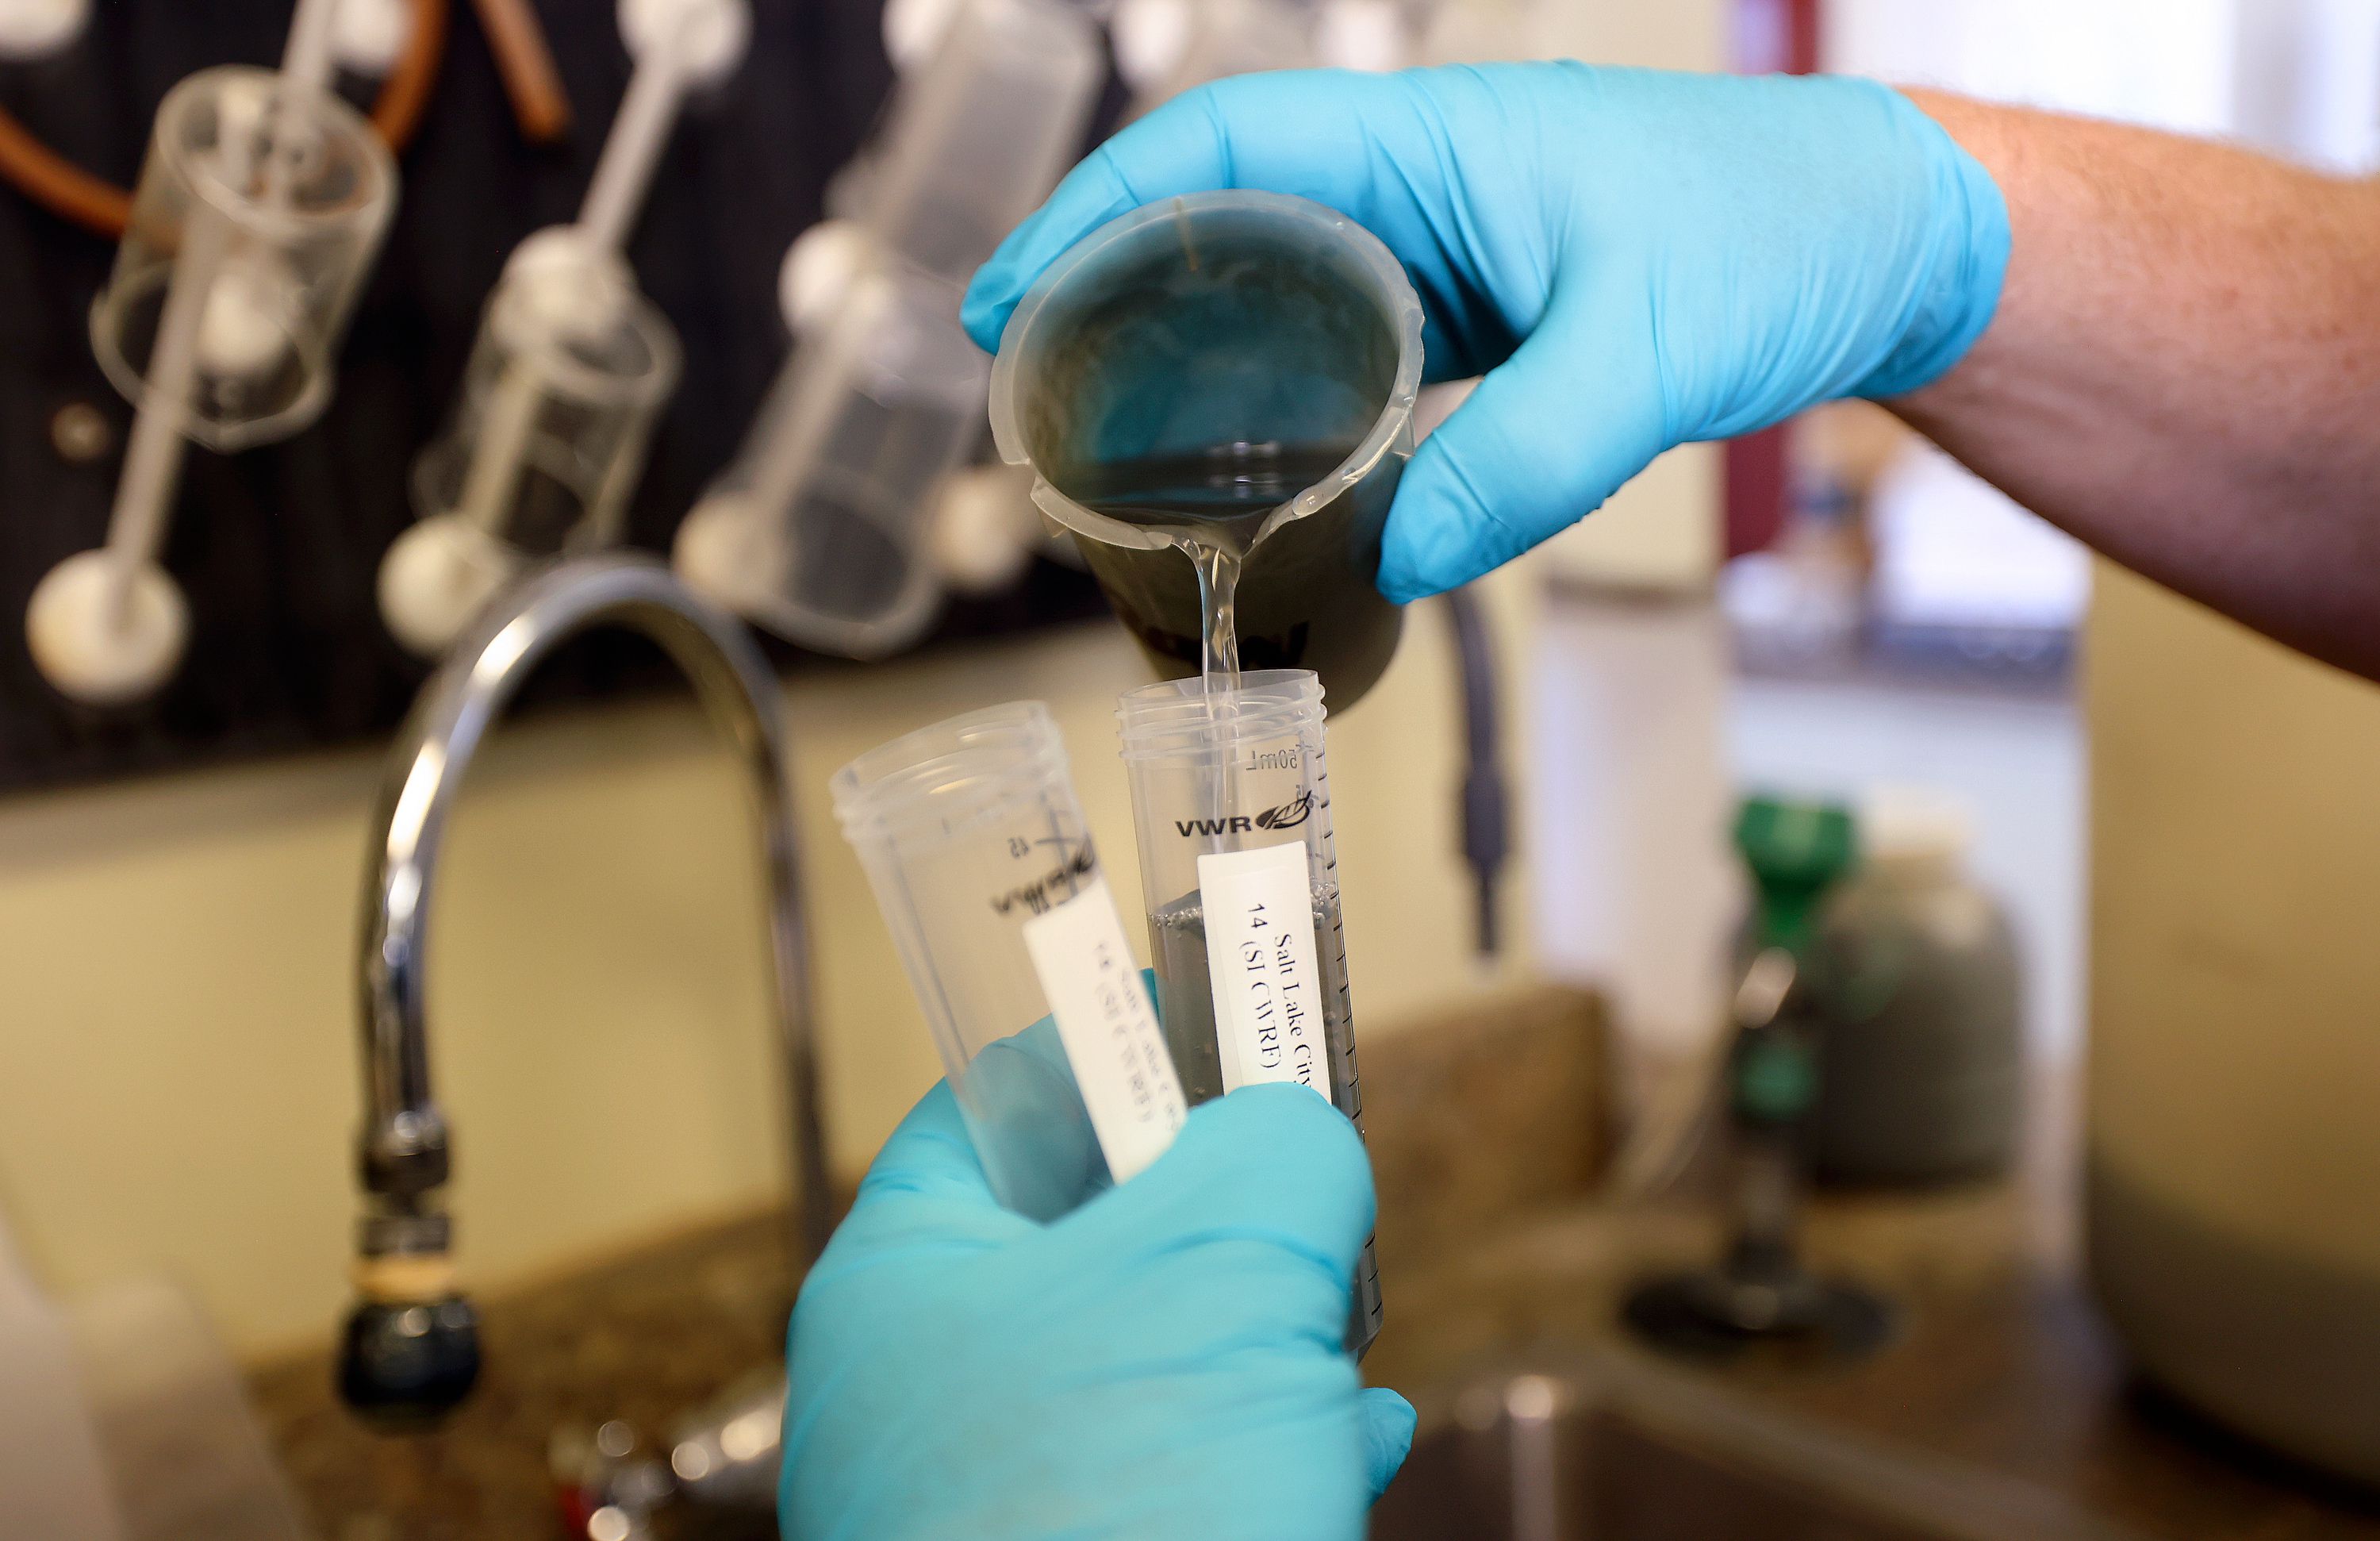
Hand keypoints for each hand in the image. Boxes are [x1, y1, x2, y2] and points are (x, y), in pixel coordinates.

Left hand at [780, 1079, 1415, 1539]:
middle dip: (1219, 1218)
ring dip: (1262, 1342)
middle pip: (1090, 1234)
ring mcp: (993, 1500)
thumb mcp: (1219, 1270)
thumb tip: (1300, 1145)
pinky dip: (1272, 1447)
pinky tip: (1346, 1444)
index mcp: (907, 1281)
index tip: (1206, 1015)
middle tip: (1297, 1197)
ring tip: (1332, 1339)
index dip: (1113, 1042)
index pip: (996, 1103)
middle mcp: (931, 1389)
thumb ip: (1274, 1156)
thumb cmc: (1097, 1523)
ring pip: (1150, 1365)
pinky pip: (1182, 1478)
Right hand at [964, 64, 2008, 599]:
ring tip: (1103, 423)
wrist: (1884, 246)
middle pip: (1222, 208)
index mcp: (1436, 143)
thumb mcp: (1647, 356)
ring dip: (1185, 337)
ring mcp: (1448, 243)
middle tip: (1027, 378)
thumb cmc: (1780, 241)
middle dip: (1111, 279)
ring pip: (1277, 275)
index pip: (1225, 144)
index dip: (1100, 210)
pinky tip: (1247, 453)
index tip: (1017, 291)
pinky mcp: (1481, 306)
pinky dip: (1279, 384)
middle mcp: (1422, 180)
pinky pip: (1345, 334)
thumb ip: (1521, 461)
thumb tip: (1391, 557)